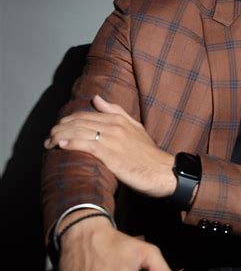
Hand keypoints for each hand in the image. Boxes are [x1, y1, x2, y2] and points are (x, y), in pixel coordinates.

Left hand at [44, 95, 175, 197]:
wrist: (162, 171)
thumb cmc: (148, 154)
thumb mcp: (134, 127)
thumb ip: (116, 112)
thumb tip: (97, 98)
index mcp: (118, 119)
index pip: (85, 115)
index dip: (67, 121)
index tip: (57, 129)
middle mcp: (113, 125)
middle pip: (78, 122)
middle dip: (59, 128)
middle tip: (48, 138)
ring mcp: (112, 139)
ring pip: (79, 132)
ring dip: (60, 136)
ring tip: (49, 143)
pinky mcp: (110, 154)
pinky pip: (86, 145)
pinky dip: (72, 143)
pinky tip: (62, 146)